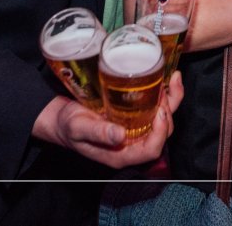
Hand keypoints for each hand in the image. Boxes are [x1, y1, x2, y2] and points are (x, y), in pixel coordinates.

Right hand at [32, 72, 182, 167]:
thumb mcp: (78, 128)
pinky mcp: (134, 114)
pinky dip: (165, 93)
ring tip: (171, 79)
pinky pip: (155, 107)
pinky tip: (168, 78)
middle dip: (168, 112)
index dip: (160, 133)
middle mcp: (132, 142)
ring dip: (171, 100)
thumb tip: (120, 136)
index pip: (151, 150)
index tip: (159, 112)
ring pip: (163, 118)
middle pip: (162, 133)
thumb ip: (98, 133)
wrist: (59, 116)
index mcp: (121, 154)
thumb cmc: (67, 125)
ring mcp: (135, 128)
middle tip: (164, 91)